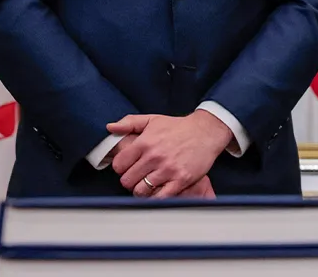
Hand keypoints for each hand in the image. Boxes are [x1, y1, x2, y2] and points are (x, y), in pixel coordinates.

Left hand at [107, 110, 232, 197]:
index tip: (129, 167)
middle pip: (127, 181)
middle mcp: (154, 156)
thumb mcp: (153, 120)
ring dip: (142, 190)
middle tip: (139, 177)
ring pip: (140, 191)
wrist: (207, 131)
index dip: (122, 168)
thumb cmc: (179, 127)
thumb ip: (129, 122)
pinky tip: (160, 189)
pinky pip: (160, 197)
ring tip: (149, 184)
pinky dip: (156, 197)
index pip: (119, 165)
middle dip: (131, 180)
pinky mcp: (181, 179)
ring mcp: (168, 169)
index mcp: (145, 143)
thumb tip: (110, 127)